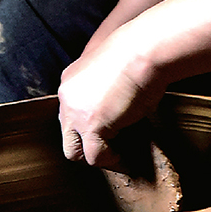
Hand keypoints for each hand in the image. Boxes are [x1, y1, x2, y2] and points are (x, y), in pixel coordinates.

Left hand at [58, 30, 162, 164]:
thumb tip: (122, 115)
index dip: (85, 127)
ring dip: (96, 156)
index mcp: (70, 81)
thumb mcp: (114, 71)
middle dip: (85, 145)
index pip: (69, 113)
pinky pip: (95, 156)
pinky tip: (125, 160)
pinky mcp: (92, 125)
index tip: (106, 133)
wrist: (144, 49)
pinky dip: (111, 161)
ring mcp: (76, 113)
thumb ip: (108, 92)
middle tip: (109, 149)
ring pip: (74, 151)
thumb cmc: (139, 54)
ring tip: (116, 157)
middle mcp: (67, 97)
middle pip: (66, 134)